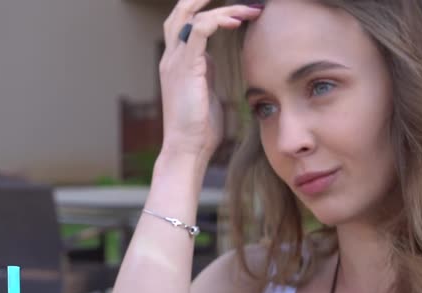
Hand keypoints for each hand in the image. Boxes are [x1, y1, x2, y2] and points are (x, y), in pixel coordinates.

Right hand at [158, 0, 261, 161]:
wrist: (187, 148)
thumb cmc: (200, 127)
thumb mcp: (206, 92)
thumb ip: (206, 73)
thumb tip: (214, 62)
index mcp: (178, 61)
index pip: (188, 23)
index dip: (211, 11)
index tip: (242, 12)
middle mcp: (172, 56)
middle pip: (181, 11)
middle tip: (240, 0)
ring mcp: (175, 61)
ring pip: (191, 16)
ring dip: (223, 8)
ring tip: (249, 9)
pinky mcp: (185, 68)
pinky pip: (199, 30)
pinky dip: (217, 20)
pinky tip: (236, 22)